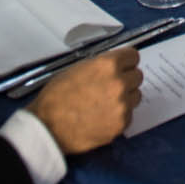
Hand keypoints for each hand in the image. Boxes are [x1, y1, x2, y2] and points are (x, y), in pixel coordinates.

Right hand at [29, 48, 144, 154]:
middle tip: (110, 87)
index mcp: (108, 65)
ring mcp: (122, 105)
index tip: (122, 67)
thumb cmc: (56, 96)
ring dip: (125, 98)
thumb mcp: (77, 69)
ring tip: (105, 103)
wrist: (47, 127)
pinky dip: (119, 116)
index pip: (133, 56)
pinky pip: (128, 115)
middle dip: (126, 79)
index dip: (126, 62)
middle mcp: (119, 83)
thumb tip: (116, 65)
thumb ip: (101, 65)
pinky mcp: (121, 125)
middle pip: (137, 76)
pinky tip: (102, 117)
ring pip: (135, 96)